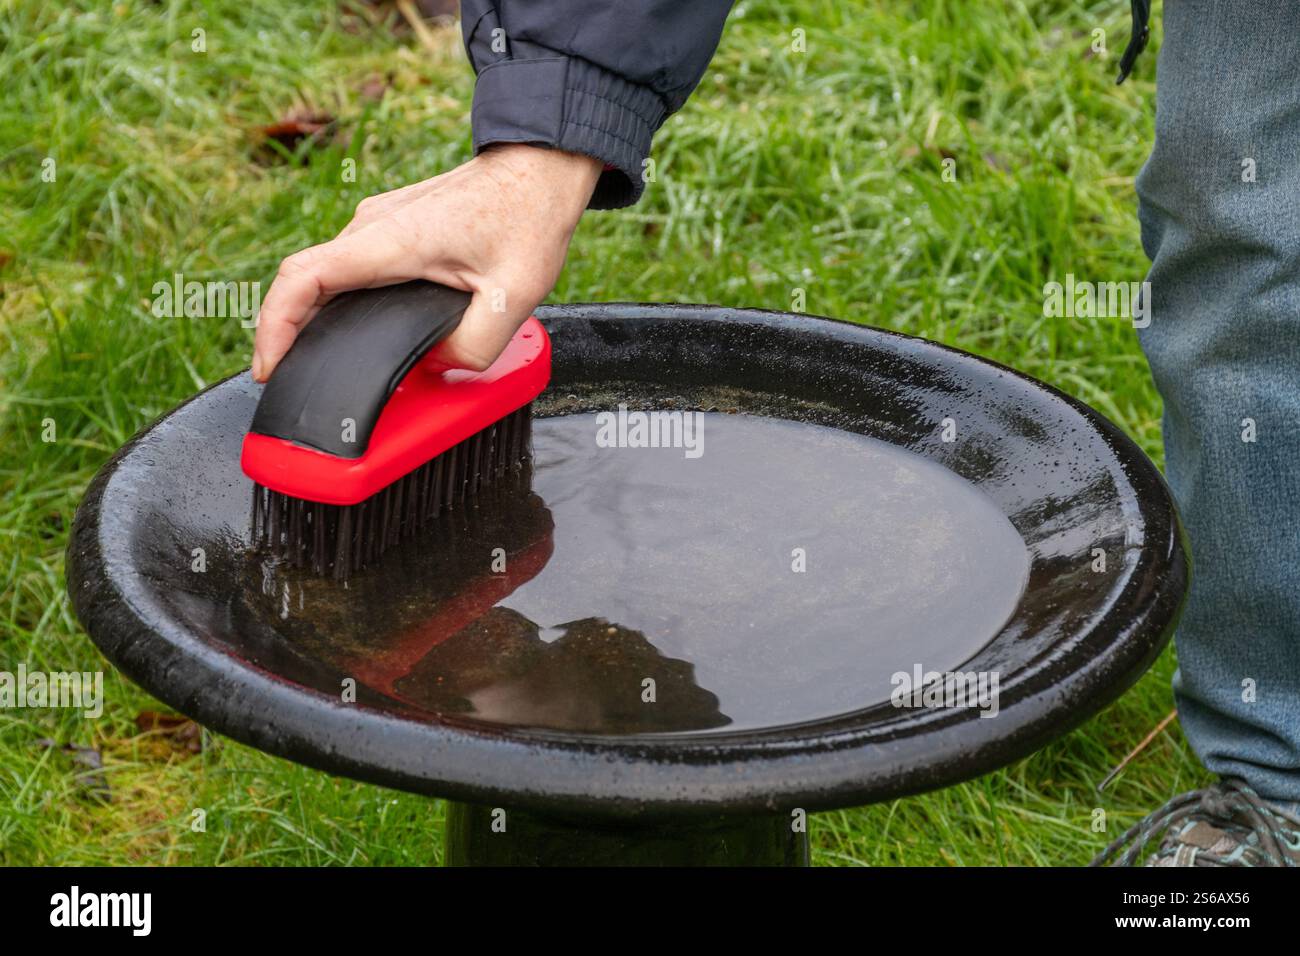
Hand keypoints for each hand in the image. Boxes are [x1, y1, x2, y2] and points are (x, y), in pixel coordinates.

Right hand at [251, 144, 601, 380]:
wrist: (539, 167)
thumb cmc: (528, 218)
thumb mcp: (513, 296)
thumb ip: (473, 346)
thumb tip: (439, 366)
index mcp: (390, 241)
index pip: (303, 278)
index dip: (274, 326)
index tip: (268, 365)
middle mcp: (372, 226)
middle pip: (304, 281)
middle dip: (286, 332)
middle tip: (288, 378)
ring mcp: (379, 223)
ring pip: (326, 274)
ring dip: (311, 315)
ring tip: (312, 361)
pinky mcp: (392, 227)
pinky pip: (348, 267)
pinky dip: (336, 300)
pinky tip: (349, 329)